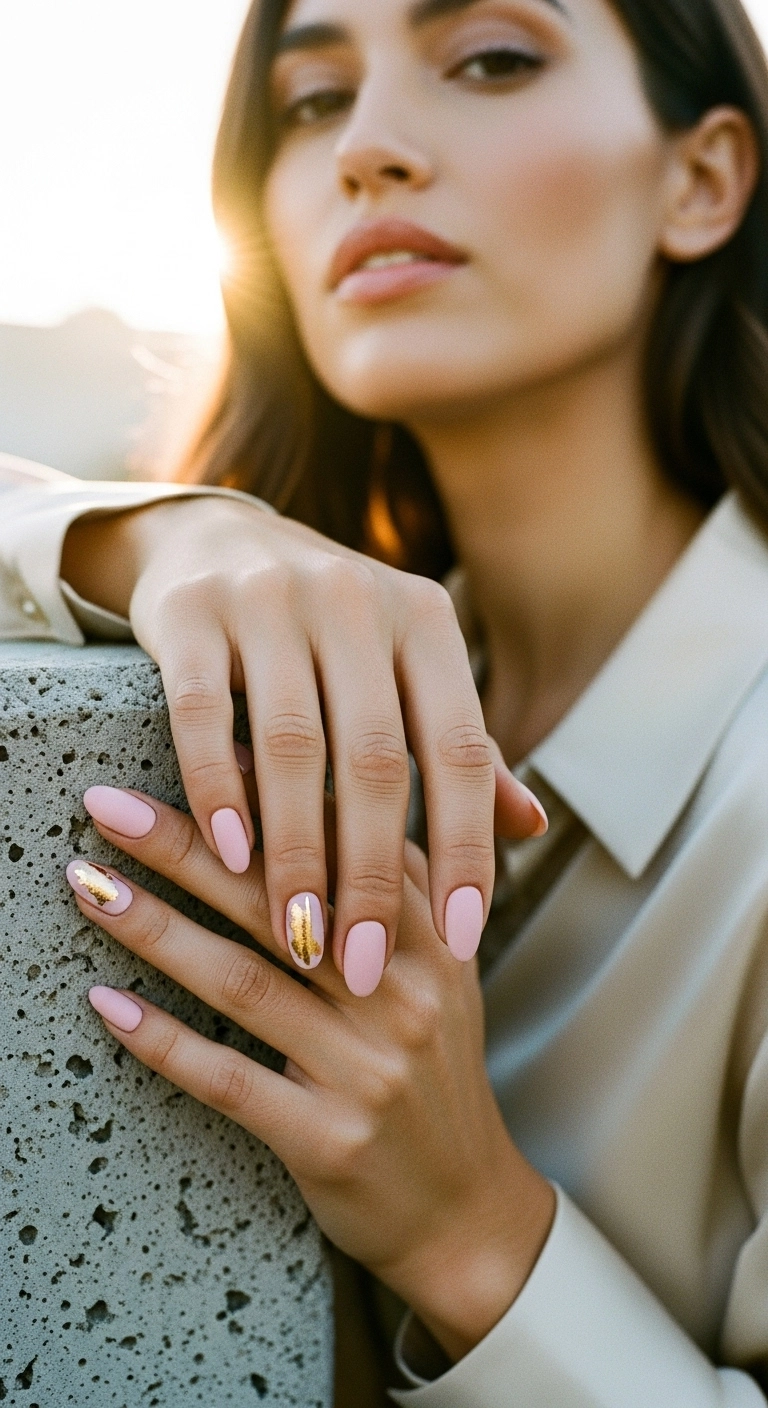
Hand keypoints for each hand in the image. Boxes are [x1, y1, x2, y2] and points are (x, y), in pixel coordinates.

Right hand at [63, 496, 545, 989]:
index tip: (464, 944)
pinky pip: (205, 712)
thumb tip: (532, 828)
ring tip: (299, 936)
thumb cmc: (327, 631)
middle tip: (365, 968)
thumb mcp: (404, 671)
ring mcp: (271, 598)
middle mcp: (357, 601)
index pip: (462, 749)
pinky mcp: (193, 611)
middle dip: (373, 875)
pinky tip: (228, 855)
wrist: (215, 540)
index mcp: (425, 622)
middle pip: (376, 758)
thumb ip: (463, 747)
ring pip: (293, 743)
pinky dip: (218, 787)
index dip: (467, 849)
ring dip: (297, 851)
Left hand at [67, 786, 554, 1360]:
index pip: (340, 845)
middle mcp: (402, 994)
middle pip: (277, 901)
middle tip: (109, 806)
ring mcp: (367, 1069)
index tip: (195, 750)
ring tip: (89, 885)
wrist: (466, 1207)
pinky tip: (108, 1003)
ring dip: (155, 930)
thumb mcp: (444, 970)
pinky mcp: (327, 1138)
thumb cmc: (433, 1071)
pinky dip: (162, 1039)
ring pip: (242, 982)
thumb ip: (394, 886)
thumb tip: (314, 790)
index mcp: (430, 938)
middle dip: (185, 846)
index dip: (263, 795)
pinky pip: (228, 1079)